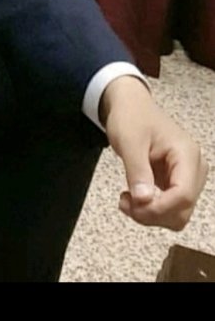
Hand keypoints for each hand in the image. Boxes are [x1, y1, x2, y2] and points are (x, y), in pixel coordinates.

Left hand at [100, 75, 207, 229]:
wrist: (131, 106)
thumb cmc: (131, 117)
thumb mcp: (129, 140)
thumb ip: (137, 170)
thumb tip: (144, 200)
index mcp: (187, 154)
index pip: (184, 194)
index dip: (160, 208)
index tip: (134, 206)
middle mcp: (194, 169)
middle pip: (183, 210)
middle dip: (153, 214)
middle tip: (125, 203)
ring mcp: (187, 178)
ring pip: (177, 214)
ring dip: (151, 215)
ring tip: (126, 200)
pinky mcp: (177, 183)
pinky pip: (169, 208)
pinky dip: (151, 210)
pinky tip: (133, 198)